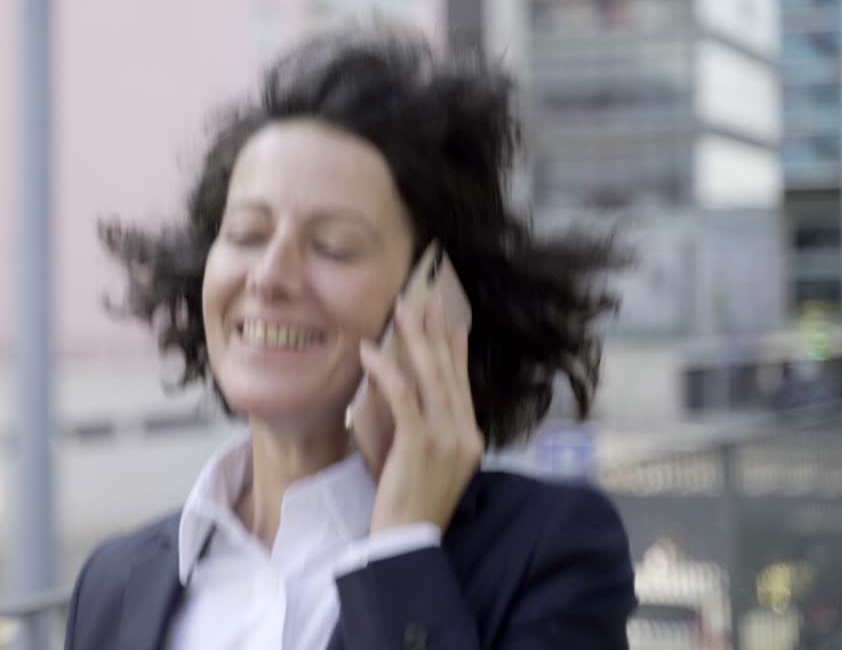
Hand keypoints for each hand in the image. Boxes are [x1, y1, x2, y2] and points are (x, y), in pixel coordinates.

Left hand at [358, 291, 482, 533]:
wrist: (406, 541)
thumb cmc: (407, 503)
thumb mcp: (424, 461)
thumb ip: (424, 428)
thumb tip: (408, 394)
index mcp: (471, 439)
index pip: (463, 384)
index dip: (455, 350)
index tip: (451, 322)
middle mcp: (466, 434)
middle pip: (449, 372)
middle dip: (435, 332)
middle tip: (424, 300)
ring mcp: (448, 438)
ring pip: (431, 376)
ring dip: (414, 339)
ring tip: (400, 310)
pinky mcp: (422, 443)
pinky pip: (403, 396)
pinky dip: (386, 370)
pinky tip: (369, 351)